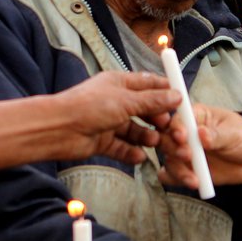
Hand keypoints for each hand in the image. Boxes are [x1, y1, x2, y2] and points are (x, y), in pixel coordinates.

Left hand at [48, 71, 177, 163]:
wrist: (59, 129)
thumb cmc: (89, 106)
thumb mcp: (126, 101)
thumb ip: (152, 101)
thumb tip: (176, 96)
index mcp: (119, 83)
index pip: (148, 84)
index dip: (165, 91)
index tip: (182, 100)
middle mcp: (115, 102)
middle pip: (144, 110)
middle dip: (158, 119)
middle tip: (170, 127)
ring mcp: (109, 122)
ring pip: (135, 131)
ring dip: (146, 137)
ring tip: (155, 142)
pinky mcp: (103, 141)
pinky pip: (122, 148)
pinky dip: (131, 152)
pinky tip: (139, 156)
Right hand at [157, 106, 241, 189]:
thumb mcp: (235, 134)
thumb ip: (217, 135)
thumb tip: (201, 134)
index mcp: (196, 116)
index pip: (178, 118)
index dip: (177, 127)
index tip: (183, 138)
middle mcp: (186, 133)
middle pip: (166, 139)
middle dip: (174, 149)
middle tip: (187, 157)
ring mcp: (185, 152)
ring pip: (169, 160)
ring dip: (177, 170)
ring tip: (194, 180)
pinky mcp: (186, 170)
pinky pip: (172, 176)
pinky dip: (174, 180)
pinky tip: (185, 182)